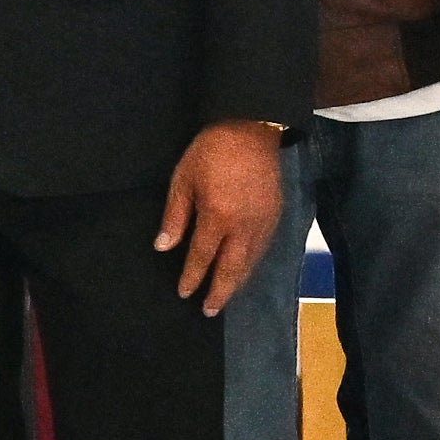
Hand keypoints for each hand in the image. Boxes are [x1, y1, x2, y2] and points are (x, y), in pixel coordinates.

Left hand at [157, 120, 284, 314]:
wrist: (251, 129)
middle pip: (231, 269)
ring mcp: (263, 223)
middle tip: (209, 310)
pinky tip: (243, 271)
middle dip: (219, 292)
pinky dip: (252, 265)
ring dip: (237, 283)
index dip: (192, 277)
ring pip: (250, 263)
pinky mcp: (275, 216)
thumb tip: (163, 247)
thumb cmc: (210, 151)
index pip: (202, 256)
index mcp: (218, 217)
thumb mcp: (183, 179)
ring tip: (225, 297)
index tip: (184, 292)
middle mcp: (243, 226)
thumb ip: (175, 216)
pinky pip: (263, 250)